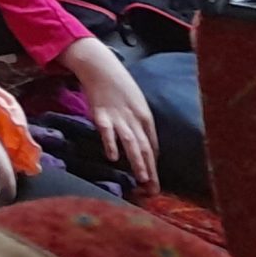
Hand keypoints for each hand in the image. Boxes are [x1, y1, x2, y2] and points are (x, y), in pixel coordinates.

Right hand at [60, 36, 160, 191]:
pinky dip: (111, 144)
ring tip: (142, 179)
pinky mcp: (101, 114)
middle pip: (145, 147)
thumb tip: (145, 146)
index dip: (153, 164)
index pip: (152, 145)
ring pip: (131, 142)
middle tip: (153, 190)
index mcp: (145, 116)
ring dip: (137, 161)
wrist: (101, 67)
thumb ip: (140, 124)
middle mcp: (135, 119)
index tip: (154, 183)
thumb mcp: (136, 103)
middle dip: (150, 170)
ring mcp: (118, 117)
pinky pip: (107, 131)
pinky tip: (113, 157)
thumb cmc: (119, 85)